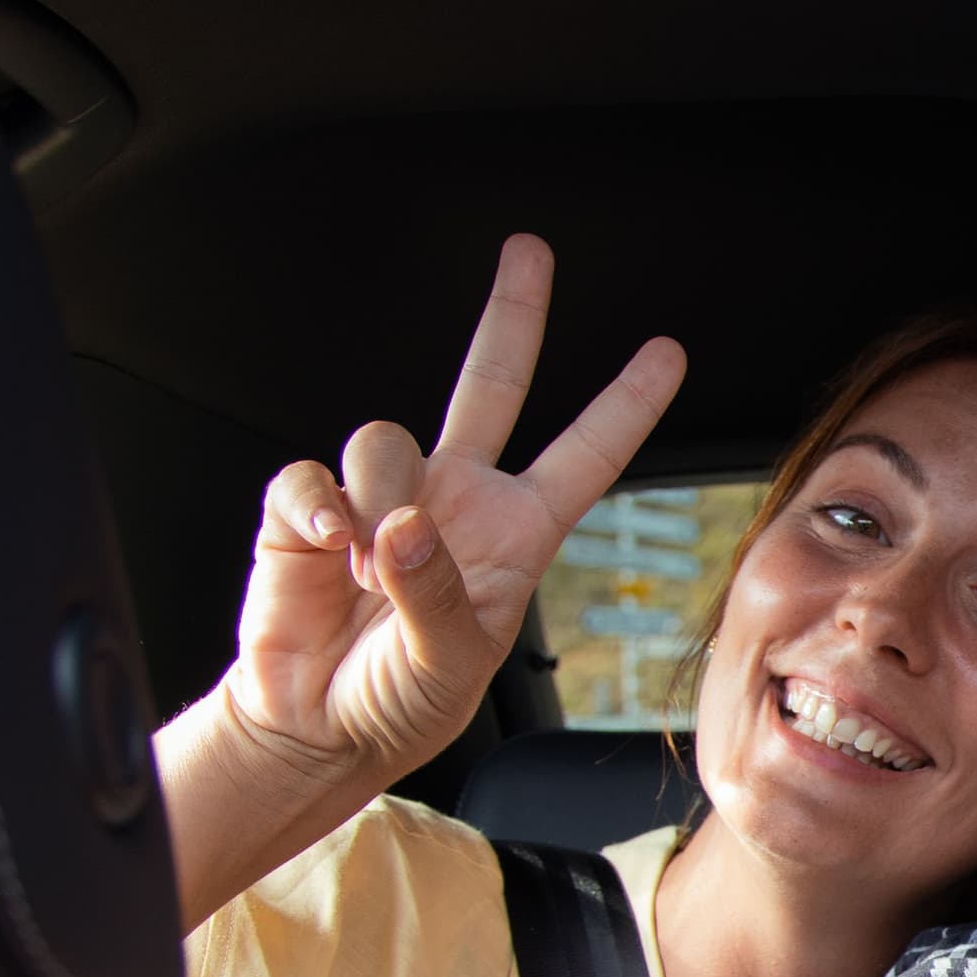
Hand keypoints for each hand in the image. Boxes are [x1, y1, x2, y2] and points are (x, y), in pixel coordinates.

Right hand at [222, 236, 685, 804]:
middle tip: (531, 251)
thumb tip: (403, 525)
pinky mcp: (313, 506)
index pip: (584, 456)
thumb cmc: (400, 702)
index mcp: (514, 533)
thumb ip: (434, 595)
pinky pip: (309, 477)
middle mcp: (456, 497)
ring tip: (369, 577)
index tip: (667, 352)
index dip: (625, 404)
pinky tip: (325, 553)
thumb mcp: (449, 664)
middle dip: (513, 314)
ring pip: (386, 438)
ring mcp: (384, 494)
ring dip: (378, 504)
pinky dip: (315, 512)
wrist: (315, 725)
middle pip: (492, 383)